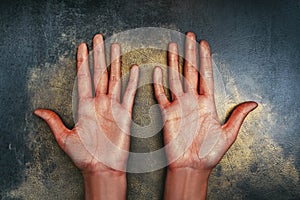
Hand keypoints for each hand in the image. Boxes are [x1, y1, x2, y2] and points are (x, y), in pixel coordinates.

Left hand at [34, 34, 138, 198]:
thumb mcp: (65, 138)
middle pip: (99, 73)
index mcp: (84, 106)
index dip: (83, 61)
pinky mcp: (125, 114)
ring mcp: (113, 107)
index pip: (83, 78)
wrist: (102, 168)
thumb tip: (38, 111)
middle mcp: (99, 103)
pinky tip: (133, 68)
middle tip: (99, 38)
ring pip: (115, 79)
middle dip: (99, 55)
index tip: (82, 46)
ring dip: (115, 63)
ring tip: (116, 46)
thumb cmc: (85, 156)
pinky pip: (129, 94)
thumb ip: (54, 122)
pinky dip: (132, 81)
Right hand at [154, 32, 256, 198]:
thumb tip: (253, 103)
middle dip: (190, 54)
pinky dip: (159, 83)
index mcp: (207, 104)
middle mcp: (192, 101)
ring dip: (174, 63)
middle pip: (190, 72)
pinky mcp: (166, 114)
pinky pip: (161, 95)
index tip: (204, 44)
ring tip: (173, 46)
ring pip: (175, 79)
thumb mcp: (228, 135)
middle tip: (189, 37)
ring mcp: (178, 106)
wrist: (191, 166)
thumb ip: (237, 117)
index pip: (206, 76)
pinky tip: (158, 70)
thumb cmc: (209, 154)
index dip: (205, 59)